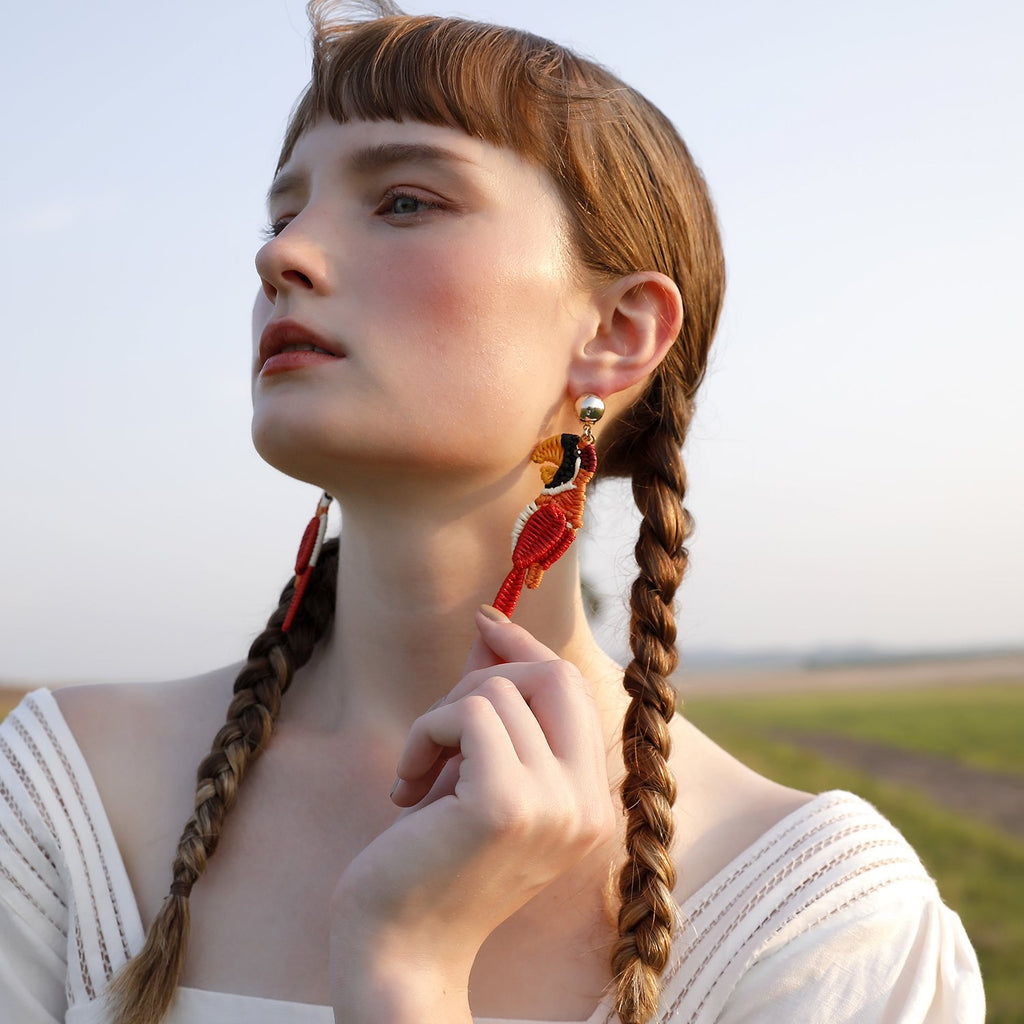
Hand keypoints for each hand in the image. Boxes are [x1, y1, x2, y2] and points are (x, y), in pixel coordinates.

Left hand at [329, 607, 615, 1018]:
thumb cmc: (431, 862)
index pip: (575, 690)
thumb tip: (491, 626)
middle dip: (485, 678)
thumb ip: (491, 704)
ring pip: (498, 692)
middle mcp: (587, 806)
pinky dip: (425, 734)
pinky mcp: (506, 805)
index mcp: (589, 803)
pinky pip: (468, 714)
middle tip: (438, 730)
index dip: (527, 650)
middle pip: (553, 675)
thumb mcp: (474, 773)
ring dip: (440, 718)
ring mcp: (553, 807)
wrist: (398, 952)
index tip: (485, 623)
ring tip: (418, 773)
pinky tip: (404, 787)